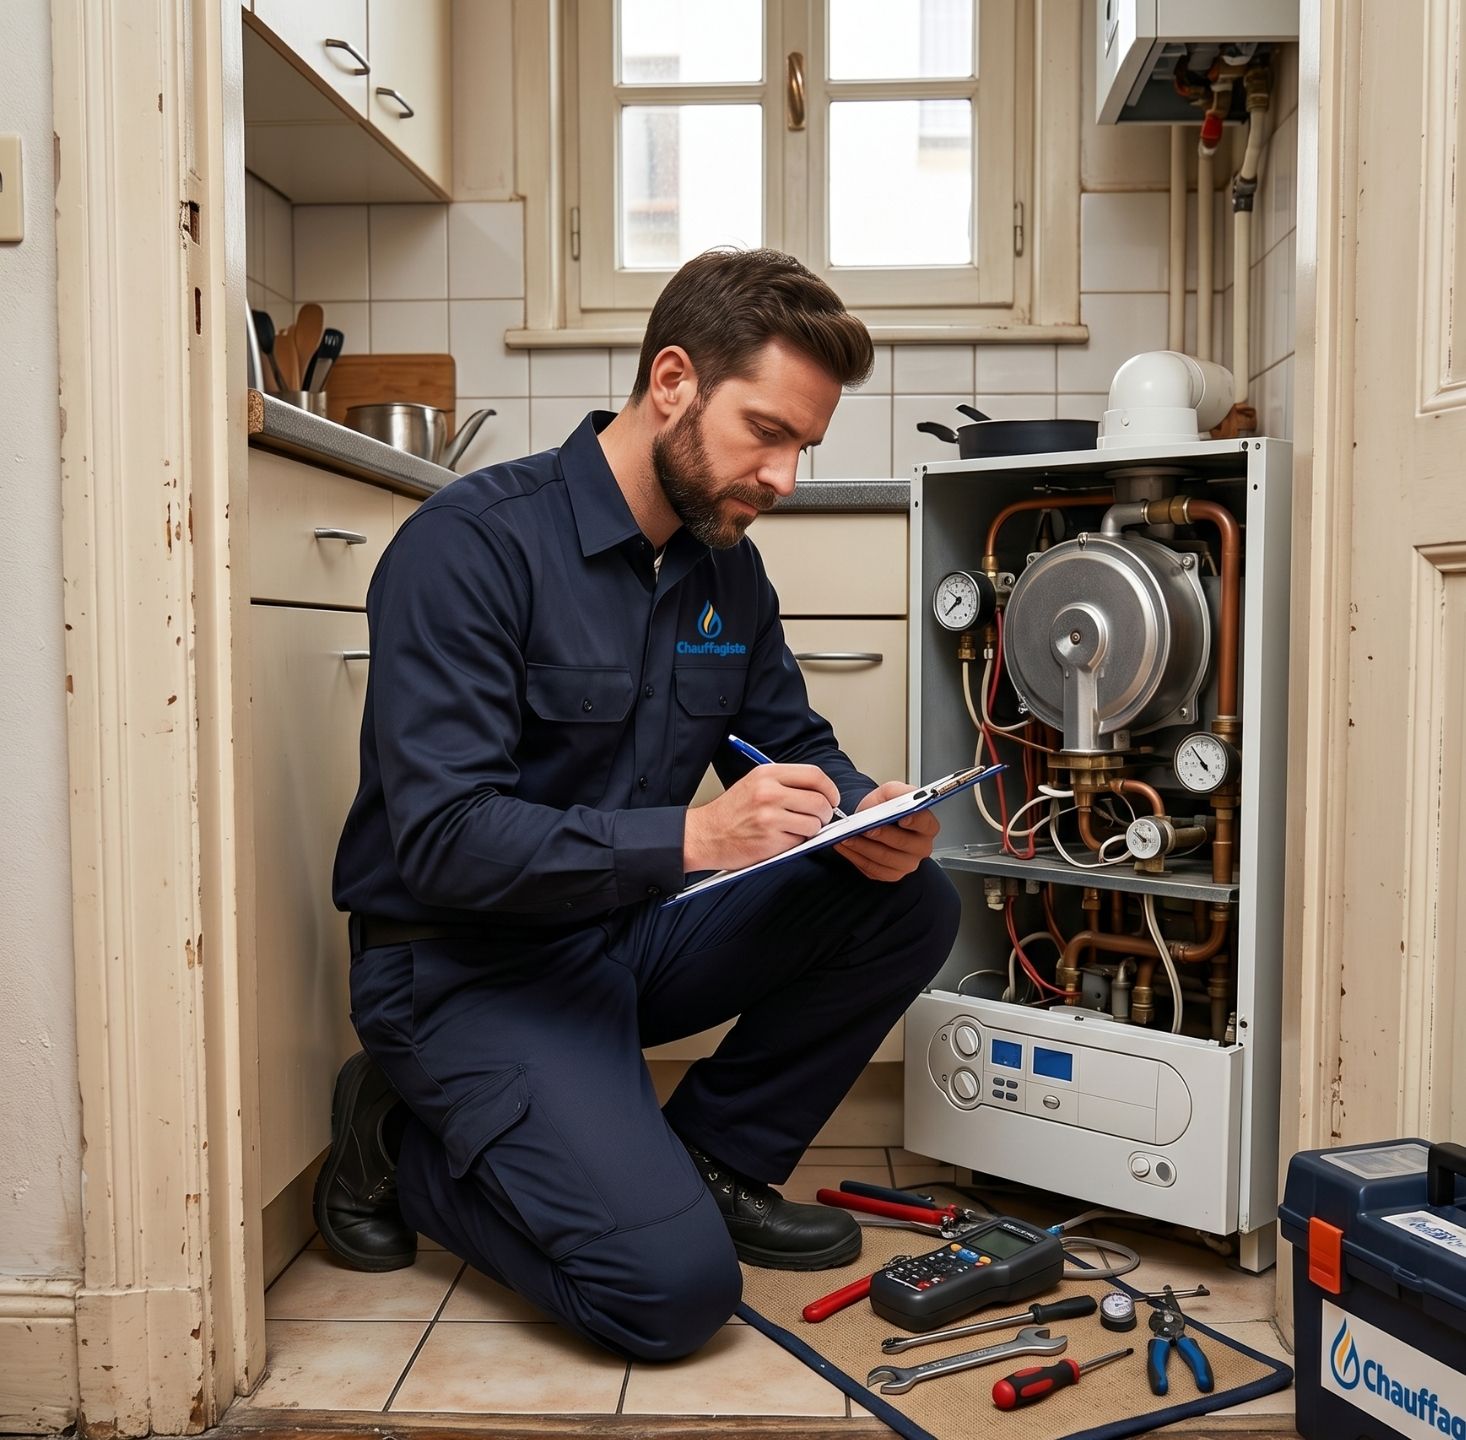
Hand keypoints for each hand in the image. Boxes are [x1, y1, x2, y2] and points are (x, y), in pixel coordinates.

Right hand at [683, 763, 840, 872]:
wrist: (704, 835)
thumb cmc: (730, 812)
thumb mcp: (754, 784)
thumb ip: (785, 783)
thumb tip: (820, 792)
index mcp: (767, 774)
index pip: (814, 775)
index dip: (830, 789)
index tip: (832, 798)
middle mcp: (769, 793)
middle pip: (819, 801)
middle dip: (826, 813)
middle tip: (819, 818)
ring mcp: (770, 818)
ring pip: (814, 824)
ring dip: (812, 830)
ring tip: (796, 829)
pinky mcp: (770, 841)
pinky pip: (800, 842)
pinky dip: (797, 843)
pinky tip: (781, 839)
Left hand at [833, 780, 938, 882]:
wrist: (871, 821)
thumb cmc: (884, 808)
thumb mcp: (890, 792)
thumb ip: (897, 792)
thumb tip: (898, 797)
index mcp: (927, 826)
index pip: (926, 824)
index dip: (916, 821)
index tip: (903, 818)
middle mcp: (921, 848)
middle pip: (903, 843)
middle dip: (882, 834)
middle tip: (866, 828)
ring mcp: (906, 864)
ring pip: (884, 858)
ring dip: (863, 847)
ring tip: (847, 837)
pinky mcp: (890, 874)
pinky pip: (871, 868)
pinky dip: (855, 856)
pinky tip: (845, 846)